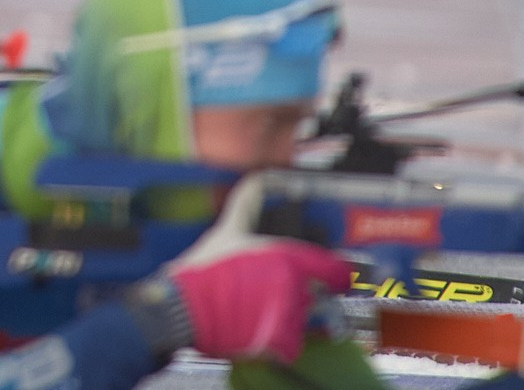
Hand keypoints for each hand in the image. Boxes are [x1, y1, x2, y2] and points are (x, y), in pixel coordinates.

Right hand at [155, 180, 352, 361]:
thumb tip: (255, 179)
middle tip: (274, 293)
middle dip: (301, 295)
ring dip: (289, 318)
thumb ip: (246, 205)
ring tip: (260, 311)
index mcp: (287, 257)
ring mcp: (289, 314)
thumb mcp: (226, 230)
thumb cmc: (205, 268)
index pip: (333, 270)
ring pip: (303, 319)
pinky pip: (293, 343)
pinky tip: (260, 330)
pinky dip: (281, 341)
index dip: (337, 274)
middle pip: (316, 295)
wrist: (185, 306)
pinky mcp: (279, 340)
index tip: (337, 277)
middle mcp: (294, 285)